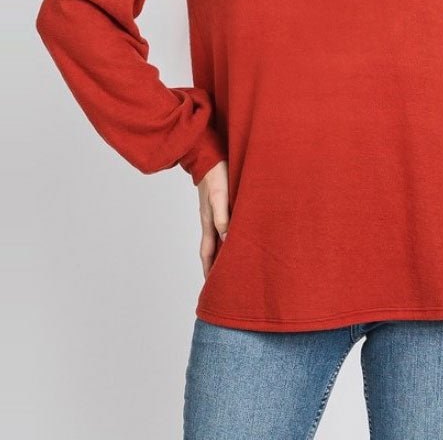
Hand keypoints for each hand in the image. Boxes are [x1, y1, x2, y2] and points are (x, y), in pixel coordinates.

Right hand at [196, 160, 229, 279]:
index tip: (213, 288)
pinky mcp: (221, 204)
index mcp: (208, 222)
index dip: (209, 271)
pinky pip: (224, 226)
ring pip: (218, 239)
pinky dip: (228, 237)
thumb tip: (226, 240)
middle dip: (215, 267)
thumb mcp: (219, 197)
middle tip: (223, 284)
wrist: (208, 154)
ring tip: (231, 266)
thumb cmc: (215, 174)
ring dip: (223, 253)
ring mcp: (214, 212)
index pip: (207, 254)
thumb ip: (222, 217)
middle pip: (211, 250)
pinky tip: (236, 237)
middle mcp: (210, 220)